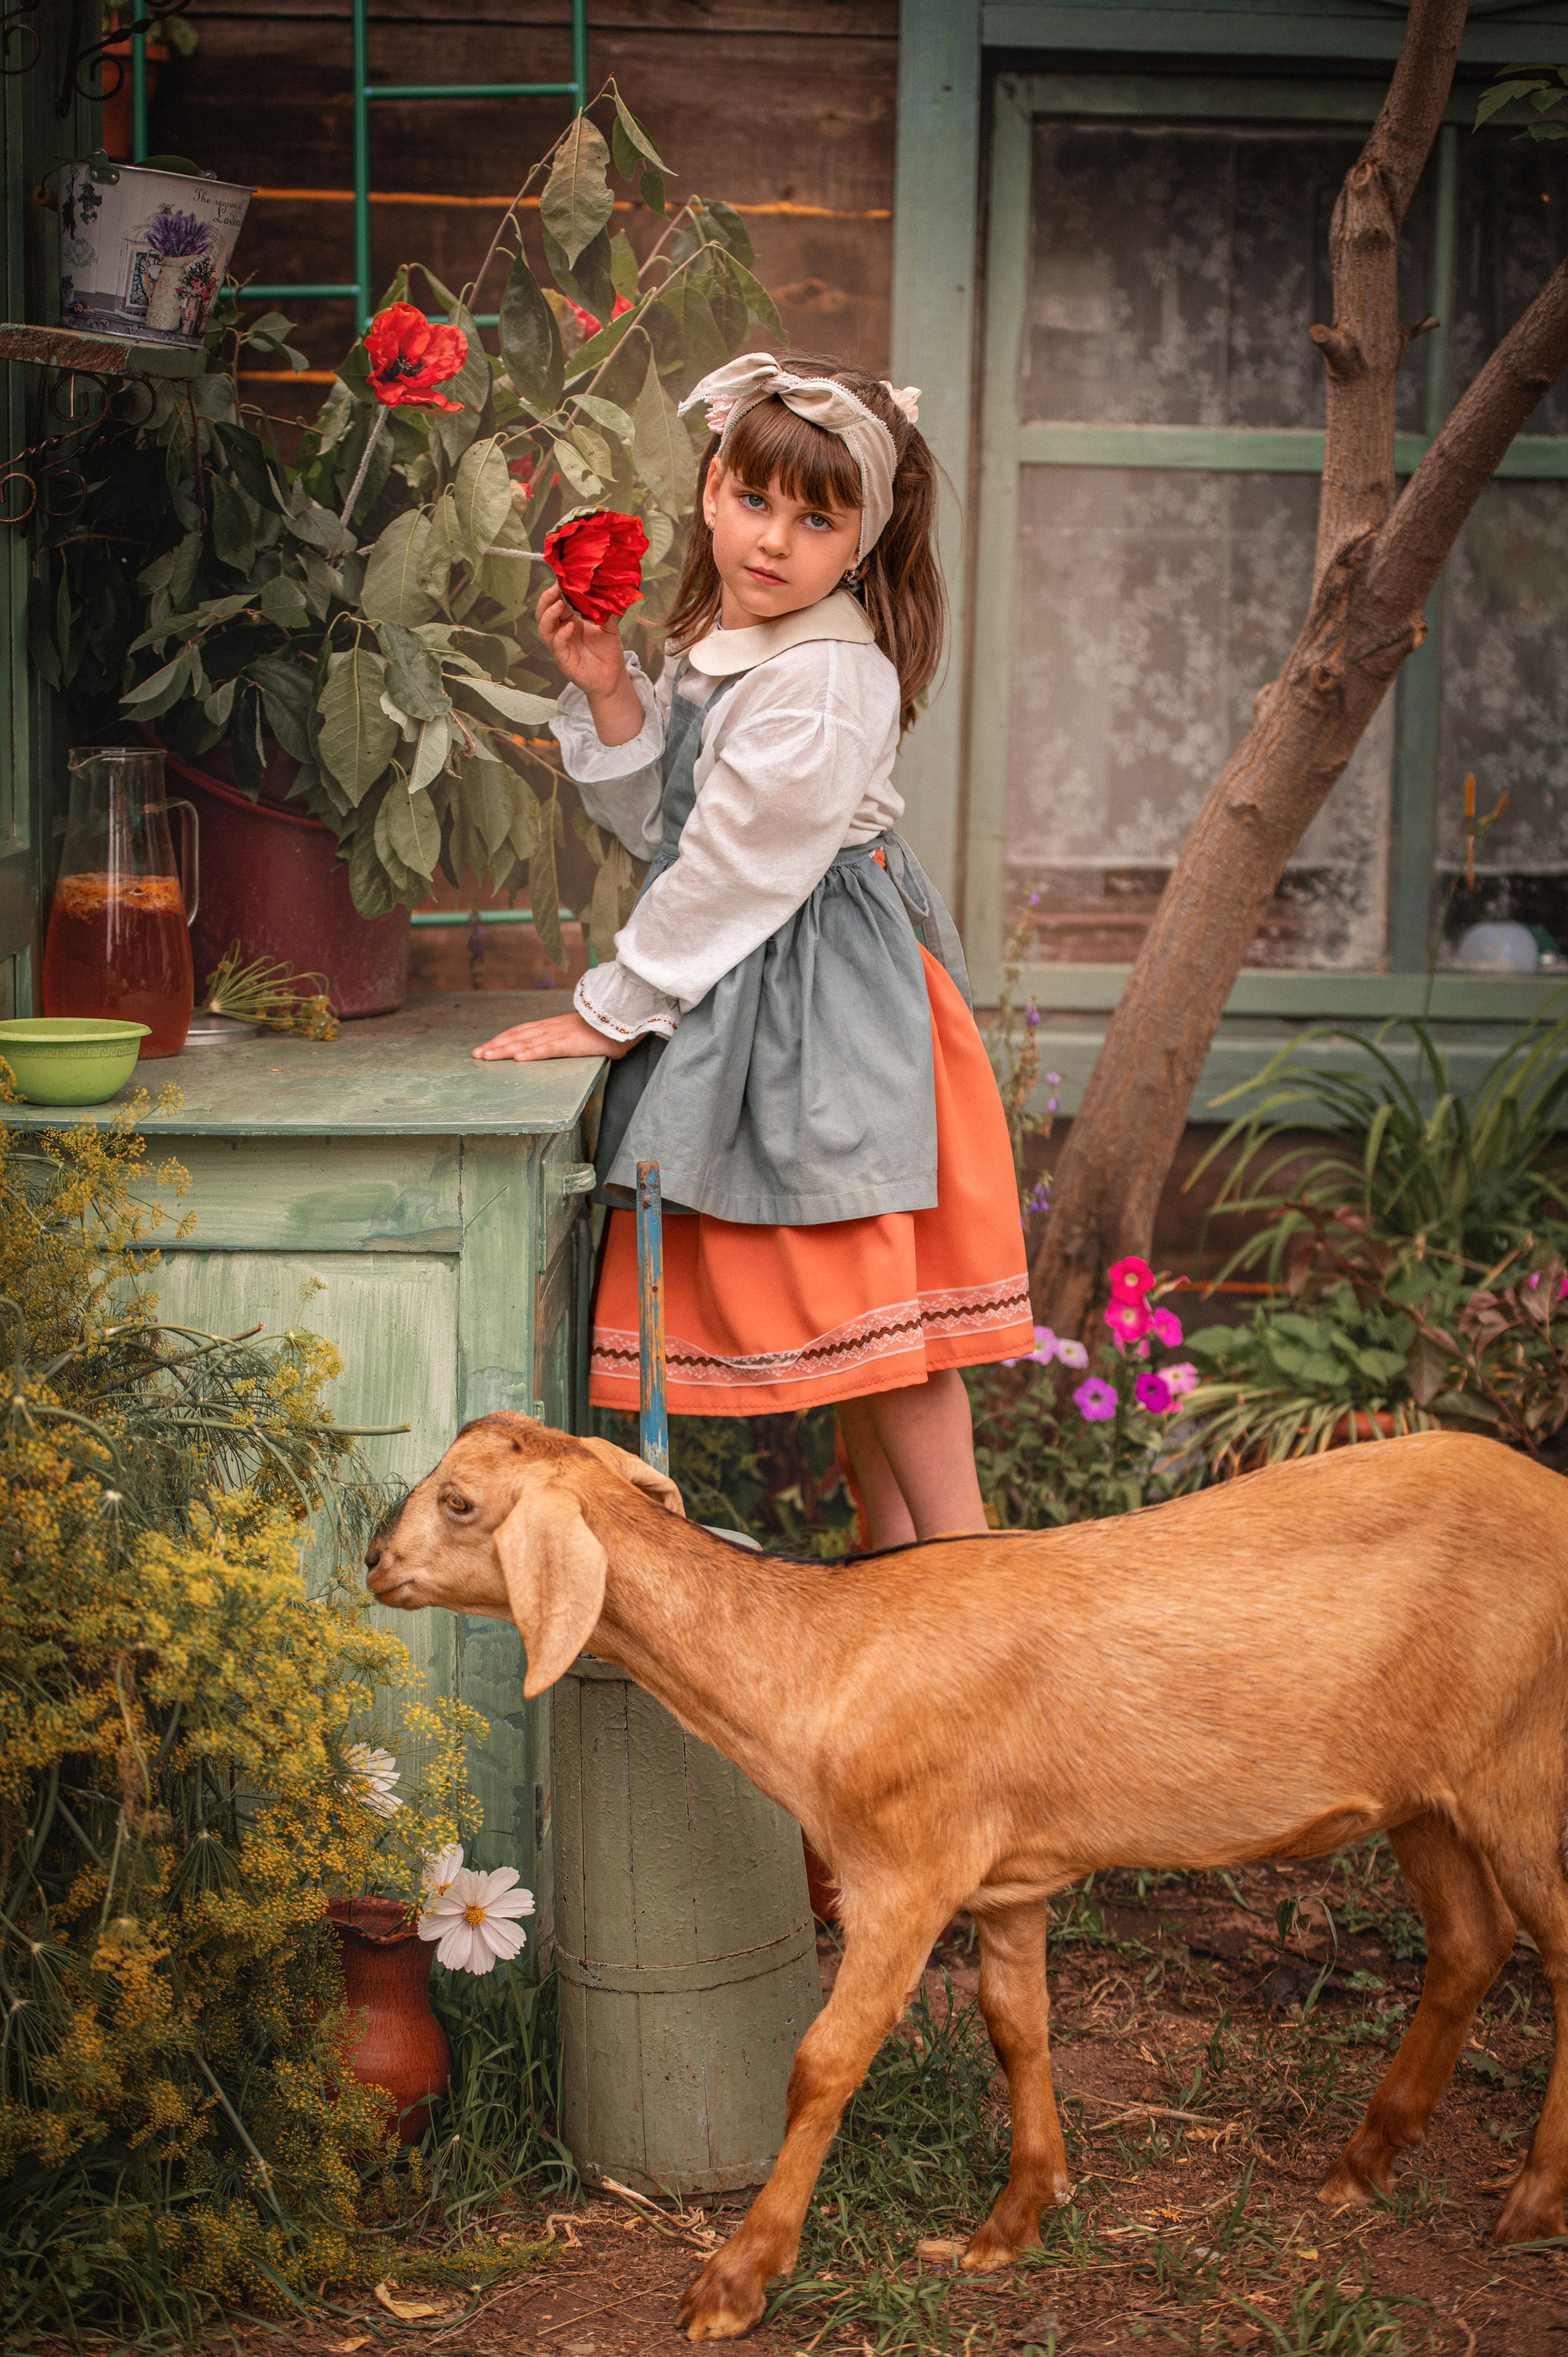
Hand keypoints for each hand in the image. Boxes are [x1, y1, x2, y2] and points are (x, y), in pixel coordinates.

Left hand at [472, 1012, 629, 1062]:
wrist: (623, 1019)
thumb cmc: (604, 1030)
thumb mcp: (579, 1035)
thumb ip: (565, 1041)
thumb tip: (557, 1049)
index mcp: (552, 1026)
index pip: (520, 1031)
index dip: (501, 1040)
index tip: (485, 1048)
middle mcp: (551, 1027)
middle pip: (517, 1036)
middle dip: (495, 1045)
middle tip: (476, 1055)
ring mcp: (560, 1034)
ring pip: (526, 1042)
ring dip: (504, 1049)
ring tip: (487, 1057)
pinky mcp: (571, 1043)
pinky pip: (548, 1048)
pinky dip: (531, 1053)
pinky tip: (518, 1059)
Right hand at [536, 581, 633, 701]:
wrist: (613, 677)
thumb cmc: (608, 651)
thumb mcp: (610, 626)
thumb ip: (606, 609)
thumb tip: (607, 589)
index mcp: (570, 619)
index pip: (556, 602)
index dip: (557, 590)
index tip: (563, 578)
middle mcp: (561, 630)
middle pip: (543, 612)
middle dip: (548, 598)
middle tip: (557, 587)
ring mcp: (560, 645)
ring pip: (544, 628)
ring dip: (549, 614)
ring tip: (560, 603)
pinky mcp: (563, 659)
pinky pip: (556, 644)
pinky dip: (561, 633)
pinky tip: (570, 626)